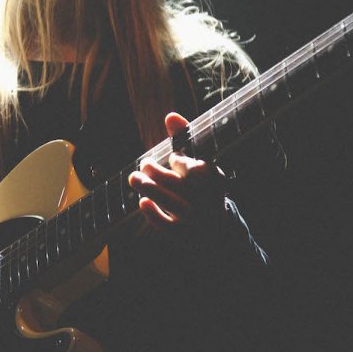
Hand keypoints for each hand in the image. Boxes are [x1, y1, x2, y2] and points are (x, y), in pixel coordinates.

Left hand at [128, 112, 226, 229]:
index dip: (182, 163)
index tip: (173, 158)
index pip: (200, 170)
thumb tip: (170, 115)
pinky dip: (154, 215)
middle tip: (145, 165)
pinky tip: (142, 202)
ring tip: (134, 178)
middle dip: (159, 173)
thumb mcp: (198, 161)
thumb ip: (185, 138)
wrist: (217, 227)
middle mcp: (210, 201)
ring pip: (175, 205)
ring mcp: (198, 220)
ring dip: (151, 190)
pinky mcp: (186, 235)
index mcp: (217, 180)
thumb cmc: (202, 185)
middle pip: (183, 186)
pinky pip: (168, 227)